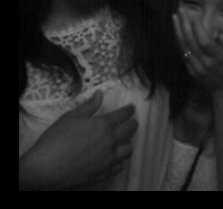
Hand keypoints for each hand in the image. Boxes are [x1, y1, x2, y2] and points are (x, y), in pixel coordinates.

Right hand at [20, 90, 136, 188]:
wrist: (43, 169)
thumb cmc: (54, 141)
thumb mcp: (70, 117)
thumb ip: (88, 106)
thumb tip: (99, 94)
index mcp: (103, 125)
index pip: (124, 114)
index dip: (129, 109)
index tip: (131, 108)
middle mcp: (109, 141)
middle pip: (130, 130)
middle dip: (132, 123)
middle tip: (130, 121)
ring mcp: (107, 159)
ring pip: (128, 150)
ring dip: (127, 143)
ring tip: (122, 140)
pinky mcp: (102, 174)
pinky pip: (119, 167)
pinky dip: (119, 161)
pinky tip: (114, 159)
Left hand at [173, 9, 222, 97]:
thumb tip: (218, 33)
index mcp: (218, 58)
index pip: (205, 42)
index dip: (198, 30)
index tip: (194, 16)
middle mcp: (205, 63)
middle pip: (191, 42)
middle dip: (185, 25)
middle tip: (181, 10)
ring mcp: (196, 68)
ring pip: (184, 47)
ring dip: (178, 31)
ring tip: (175, 17)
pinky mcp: (191, 70)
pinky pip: (183, 54)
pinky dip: (179, 41)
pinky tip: (177, 30)